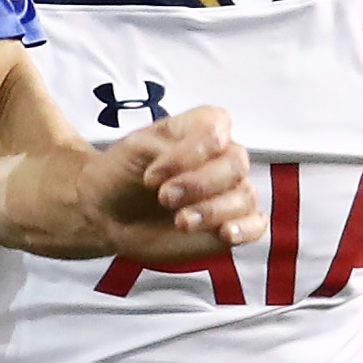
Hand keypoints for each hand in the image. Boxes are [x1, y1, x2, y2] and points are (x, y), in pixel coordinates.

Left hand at [89, 103, 259, 262]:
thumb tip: (196, 169)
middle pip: (235, 164)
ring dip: (212, 210)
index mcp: (202, 128)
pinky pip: (256, 224)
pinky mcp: (229, 222)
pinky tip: (224, 233)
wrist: (107, 211)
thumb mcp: (137, 148)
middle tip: (164, 198)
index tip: (153, 175)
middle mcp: (222, 157)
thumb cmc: (123, 174)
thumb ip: (172, 149)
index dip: (188, 154)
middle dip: (198, 184)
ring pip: (245, 196)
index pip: (216, 129)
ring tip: (180, 221)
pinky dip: (244, 229)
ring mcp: (229, 191)